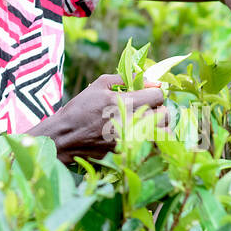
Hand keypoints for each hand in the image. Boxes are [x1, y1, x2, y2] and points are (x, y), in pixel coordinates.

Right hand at [29, 74, 168, 163]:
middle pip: (165, 114)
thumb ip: (124, 78)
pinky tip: (143, 135)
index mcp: (125, 103)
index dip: (156, 92)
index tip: (150, 93)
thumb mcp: (98, 85)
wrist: (65, 137)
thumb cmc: (80, 108)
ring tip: (151, 122)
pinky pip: (152, 146)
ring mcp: (132, 140)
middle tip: (151, 107)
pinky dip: (153, 140)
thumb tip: (146, 77)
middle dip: (161, 108)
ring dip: (161, 126)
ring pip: (164, 133)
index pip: (158, 96)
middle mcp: (131, 122)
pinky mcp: (129, 153)